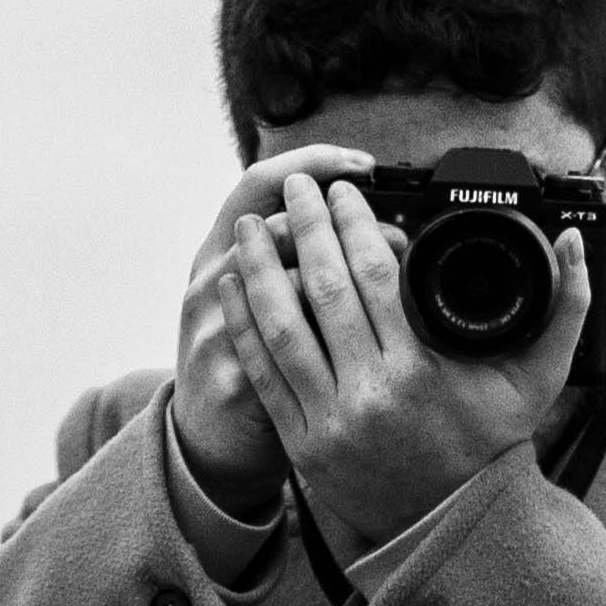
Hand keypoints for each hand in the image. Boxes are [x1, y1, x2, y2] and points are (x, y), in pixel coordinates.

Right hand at [170, 144, 367, 511]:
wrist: (207, 442)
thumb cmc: (243, 358)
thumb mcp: (254, 293)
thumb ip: (292, 255)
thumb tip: (365, 223)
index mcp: (217, 248)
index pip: (257, 182)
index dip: (311, 163)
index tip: (362, 165)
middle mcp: (209, 279)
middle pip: (277, 226)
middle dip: (343, 223)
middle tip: (399, 229)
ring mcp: (214, 330)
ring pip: (285, 284)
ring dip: (347, 277)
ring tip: (393, 275)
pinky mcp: (234, 380)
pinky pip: (289, 349)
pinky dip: (335, 337)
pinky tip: (376, 334)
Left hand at [216, 168, 593, 552]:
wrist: (451, 524)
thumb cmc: (490, 446)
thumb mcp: (537, 381)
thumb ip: (565, 310)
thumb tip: (576, 244)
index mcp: (419, 374)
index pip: (377, 277)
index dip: (355, 224)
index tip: (344, 189)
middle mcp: (369, 396)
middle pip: (325, 291)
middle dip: (306, 228)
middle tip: (294, 185)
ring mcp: (329, 422)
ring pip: (282, 328)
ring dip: (261, 269)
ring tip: (250, 226)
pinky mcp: (301, 444)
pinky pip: (262, 374)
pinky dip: (243, 327)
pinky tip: (233, 287)